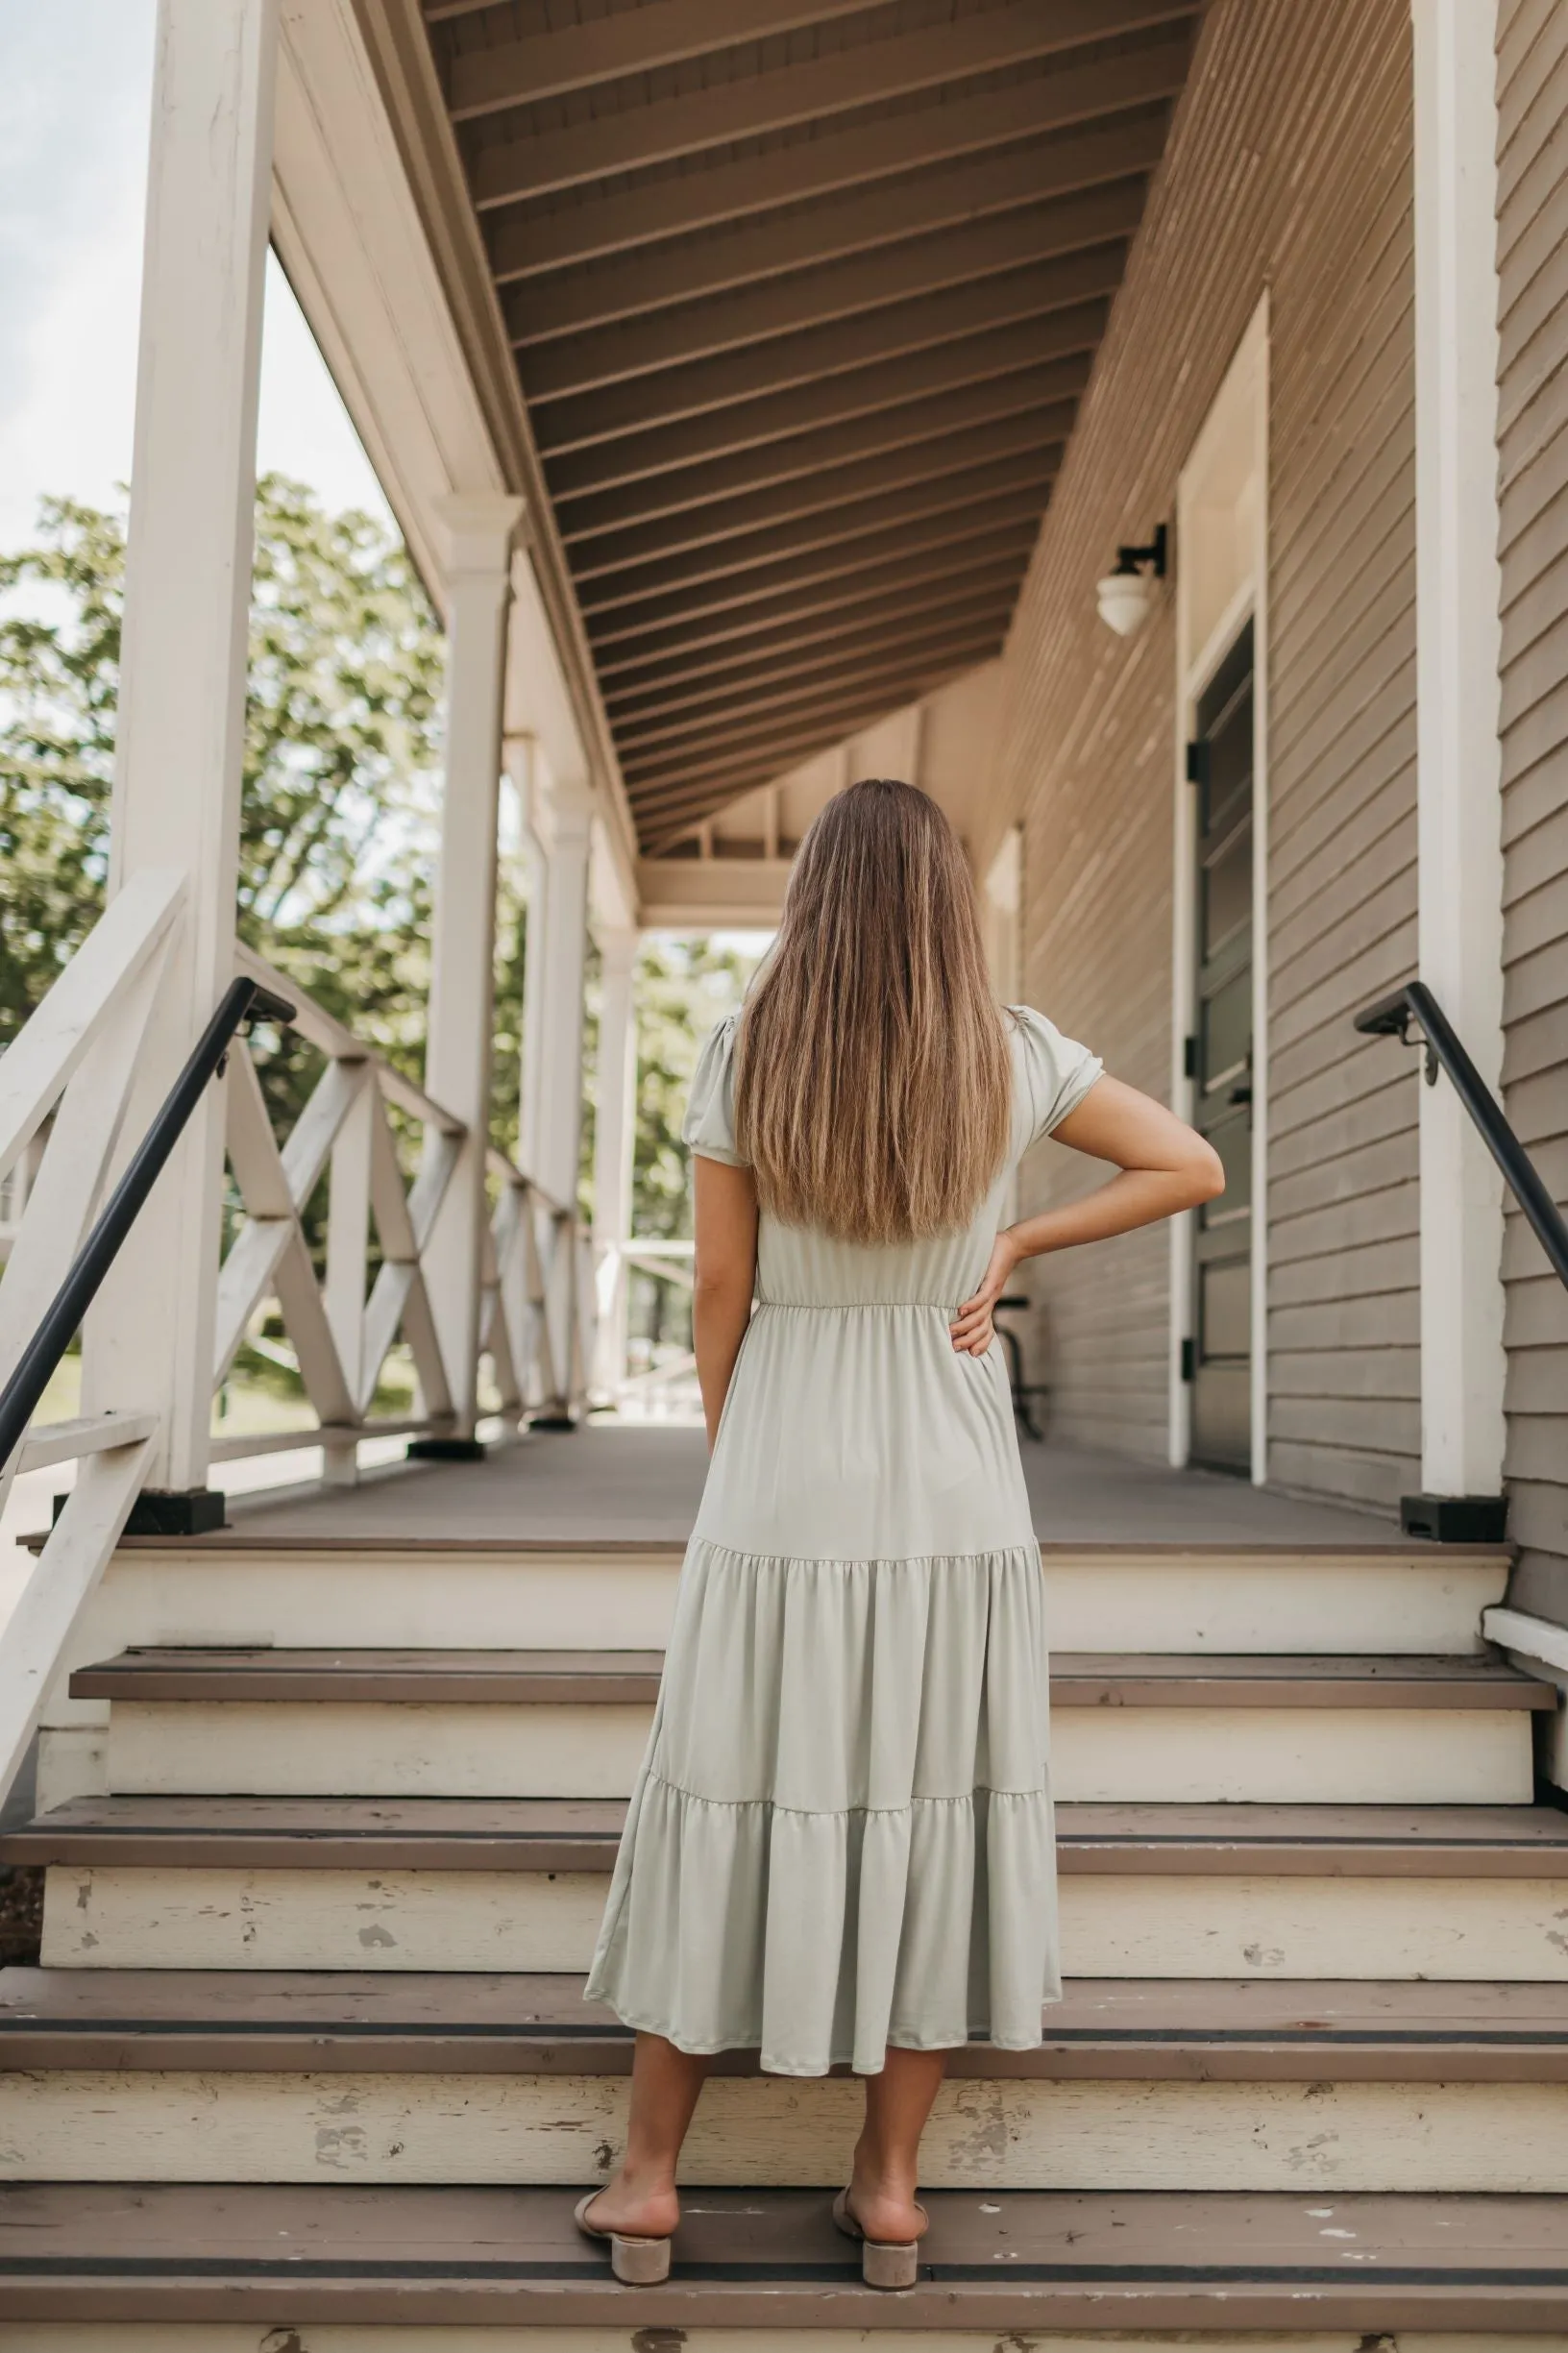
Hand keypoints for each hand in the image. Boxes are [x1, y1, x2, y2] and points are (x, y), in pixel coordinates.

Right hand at [950, 1230, 1020, 1355]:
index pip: (986, 1331)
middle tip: (954, 1347)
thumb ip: (968, 1293)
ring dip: (965, 1326)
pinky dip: (972, 1305)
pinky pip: (982, 1298)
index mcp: (988, 1307)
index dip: (979, 1344)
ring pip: (980, 1317)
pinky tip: (961, 1310)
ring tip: (951, 1331)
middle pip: (982, 1329)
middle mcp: (991, 1304)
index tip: (967, 1354)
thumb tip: (951, 1302)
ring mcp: (992, 1294)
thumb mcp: (979, 1283)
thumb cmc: (991, 1264)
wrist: (1010, 1247)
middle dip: (969, 1340)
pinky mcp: (991, 1283)